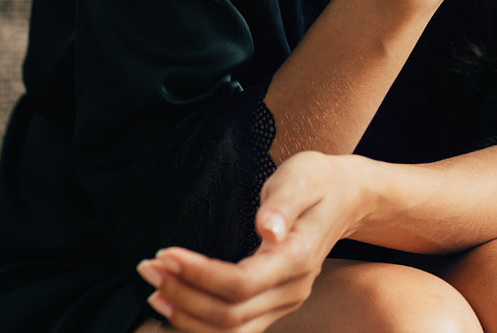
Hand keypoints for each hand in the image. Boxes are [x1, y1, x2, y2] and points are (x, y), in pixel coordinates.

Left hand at [136, 151, 363, 332]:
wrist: (346, 198)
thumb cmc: (318, 182)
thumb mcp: (301, 178)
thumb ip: (282, 205)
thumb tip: (267, 229)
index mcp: (299, 257)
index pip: (241, 284)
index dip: (199, 275)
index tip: (166, 253)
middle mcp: (293, 289)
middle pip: (229, 315)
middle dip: (182, 295)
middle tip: (149, 266)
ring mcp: (285, 302)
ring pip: (228, 332)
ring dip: (185, 315)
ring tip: (153, 288)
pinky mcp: (273, 306)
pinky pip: (232, 330)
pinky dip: (198, 323)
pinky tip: (173, 304)